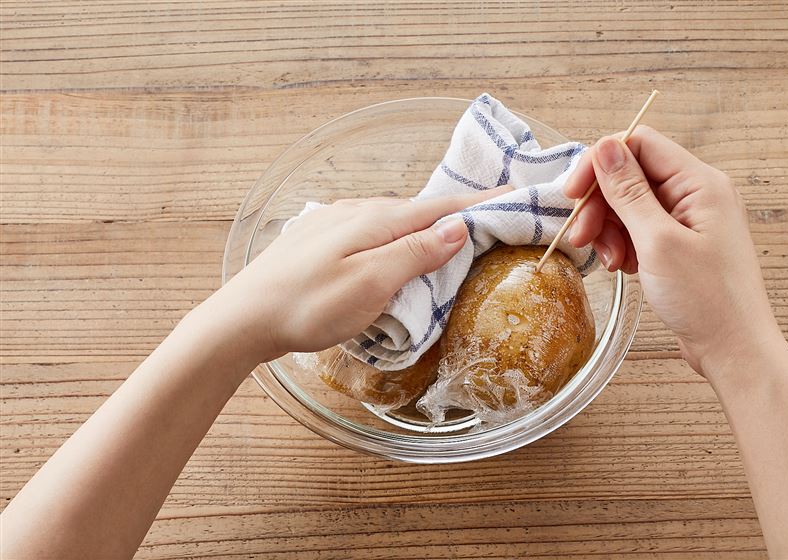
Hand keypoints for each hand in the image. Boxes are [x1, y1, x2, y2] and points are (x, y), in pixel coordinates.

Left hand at [199, 187, 509, 365]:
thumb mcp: (370, 284)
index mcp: (374, 220)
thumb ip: (414, 253)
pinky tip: (396, 248)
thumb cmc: (307, 306)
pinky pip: (373, 230)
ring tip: (451, 234)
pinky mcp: (321, 239)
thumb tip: (457, 228)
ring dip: (425, 224)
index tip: (514, 193)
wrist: (242, 318)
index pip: (440, 207)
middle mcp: (356, 211)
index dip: (479, 202)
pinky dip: (398, 235)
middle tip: (491, 216)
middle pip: (418, 209)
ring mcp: (335, 223)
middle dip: (456, 211)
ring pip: (394, 219)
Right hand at [564, 126, 779, 374]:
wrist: (733, 350)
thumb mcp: (658, 242)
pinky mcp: (678, 244)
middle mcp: (695, 194)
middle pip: (629, 176)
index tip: (573, 194)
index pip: (639, 144)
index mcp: (699, 183)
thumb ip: (629, 192)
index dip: (600, 163)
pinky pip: (637, 230)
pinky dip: (622, 246)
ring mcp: (687, 220)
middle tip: (581, 237)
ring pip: (629, 205)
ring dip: (608, 230)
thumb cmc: (707, 300)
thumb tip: (604, 146)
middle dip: (600, 205)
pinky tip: (622, 268)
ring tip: (609, 261)